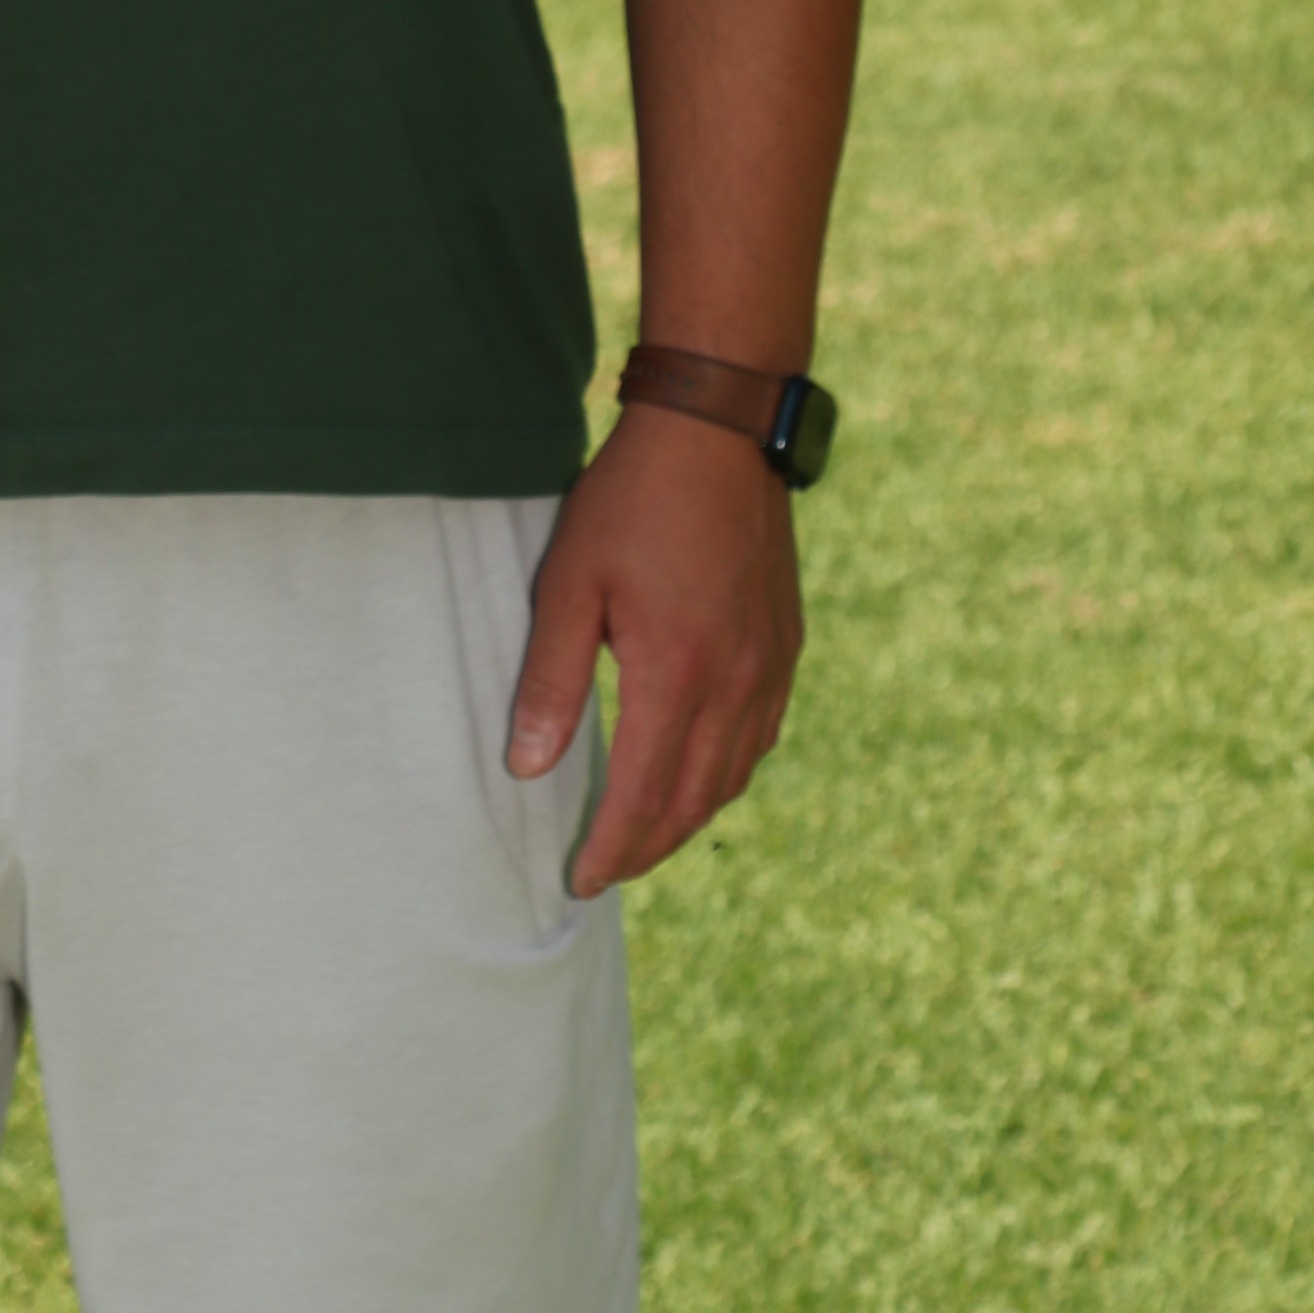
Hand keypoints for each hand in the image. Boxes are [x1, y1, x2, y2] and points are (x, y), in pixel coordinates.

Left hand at [507, 401, 802, 894]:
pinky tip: (699, 773)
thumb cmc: (631, 501)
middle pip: (693, 802)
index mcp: (677, 676)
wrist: (718, 433)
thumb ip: (550, 678)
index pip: (642, 797)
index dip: (611, 848)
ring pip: (733, 776)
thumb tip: (528, 768)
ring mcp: (770, 667)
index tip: (578, 879)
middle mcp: (735, 685)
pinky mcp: (785, 645)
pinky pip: (761, 737)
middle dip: (646, 847)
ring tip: (643, 833)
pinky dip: (725, 774)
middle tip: (604, 869)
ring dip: (687, 817)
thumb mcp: (569, 582)